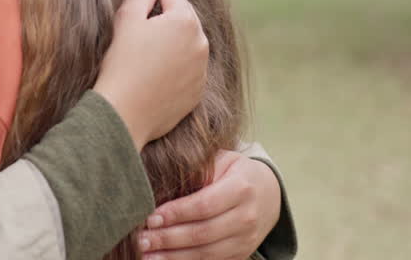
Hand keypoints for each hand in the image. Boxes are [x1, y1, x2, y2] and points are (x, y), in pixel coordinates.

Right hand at [93, 0, 208, 150]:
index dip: (149, 4)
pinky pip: (189, 69)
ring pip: (187, 43)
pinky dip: (176, 69)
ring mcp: (203, 69)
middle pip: (183, 17)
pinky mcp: (198, 91)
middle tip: (138, 43)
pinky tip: (154, 80)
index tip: (135, 24)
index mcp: (185, 21)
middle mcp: (201, 42)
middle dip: (164, 22)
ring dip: (171, 45)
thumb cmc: (122, 63)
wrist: (124, 113)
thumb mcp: (127, 19)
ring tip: (146, 62)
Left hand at [136, 150, 281, 259]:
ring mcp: (247, 240)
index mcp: (241, 188)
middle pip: (203, 233)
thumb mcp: (222, 160)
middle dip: (169, 239)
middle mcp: (247, 217)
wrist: (268, 193)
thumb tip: (164, 183)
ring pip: (207, 254)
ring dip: (174, 257)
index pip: (204, 205)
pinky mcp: (242, 254)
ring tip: (147, 255)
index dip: (176, 213)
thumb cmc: (235, 172)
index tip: (151, 217)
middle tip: (142, 239)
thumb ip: (198, 169)